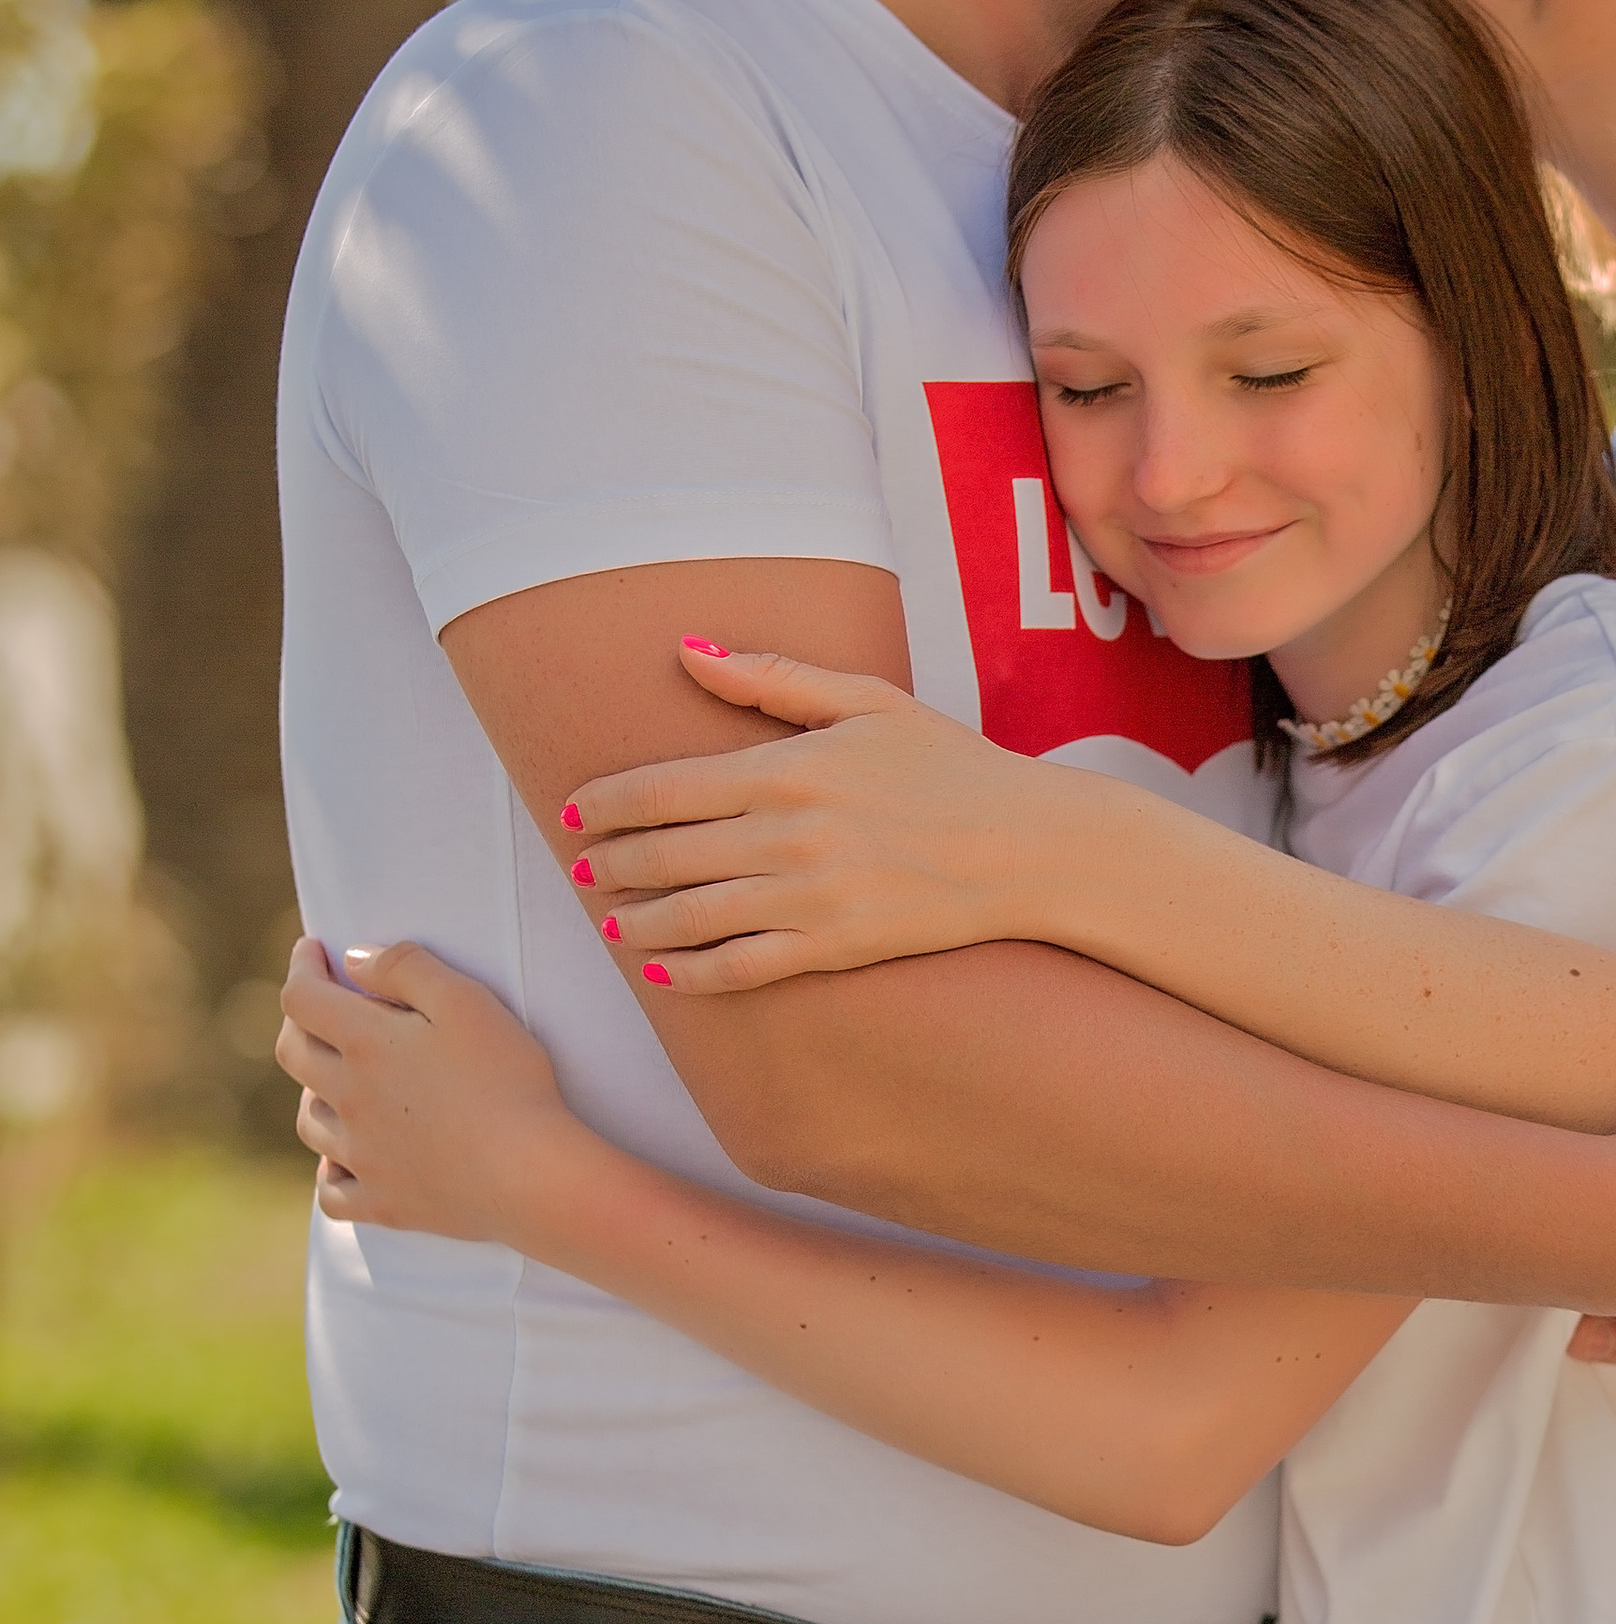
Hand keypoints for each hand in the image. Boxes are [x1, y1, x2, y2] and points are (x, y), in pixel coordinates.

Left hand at [273, 937, 575, 1240]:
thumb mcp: (466, 1001)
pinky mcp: (383, 1202)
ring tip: (337, 1082)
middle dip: (300, 1021)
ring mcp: (361, 1156)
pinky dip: (331, 1171)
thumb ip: (406, 967)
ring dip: (315, 1092)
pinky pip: (332, 1192)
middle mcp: (349, 1099)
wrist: (530, 1173)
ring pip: (309, 1122)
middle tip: (321, 1007)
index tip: (312, 951)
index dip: (301, 966)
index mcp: (366, 1044)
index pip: (302, 997)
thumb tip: (354, 960)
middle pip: (294, 1053)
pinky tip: (346, 1160)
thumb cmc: (508, 1080)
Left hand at [561, 644, 1069, 991]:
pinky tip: (663, 973)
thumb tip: (687, 650)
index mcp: (789, 767)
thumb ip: (773, 679)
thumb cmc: (953, 768)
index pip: (664, 787)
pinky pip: (743, 967)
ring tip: (610, 923)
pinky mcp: (836, 947)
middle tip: (582, 870)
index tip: (574, 812)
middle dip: (611, 863)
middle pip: (666, 853)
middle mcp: (790, 834)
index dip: (605, 802)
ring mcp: (811, 896)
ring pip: (692, 916)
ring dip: (637, 922)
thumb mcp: (869, 701)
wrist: (1033, 848)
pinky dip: (692, 973)